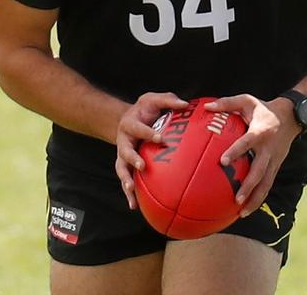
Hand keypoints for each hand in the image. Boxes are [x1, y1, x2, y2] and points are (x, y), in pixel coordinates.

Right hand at [114, 92, 188, 209]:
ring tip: (131, 191)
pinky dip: (129, 194)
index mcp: (130, 124)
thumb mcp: (152, 99)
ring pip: (121, 169)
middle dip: (133, 159)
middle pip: (125, 151)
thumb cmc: (144, 110)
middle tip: (143, 166)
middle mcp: (123, 141)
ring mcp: (122, 155)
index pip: (138, 128)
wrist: (127, 119)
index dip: (148, 132)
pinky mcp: (125, 166)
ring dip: (126, 180)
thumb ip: (168, 99)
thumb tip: (185, 104)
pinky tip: (135, 207)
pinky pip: (126, 180)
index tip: (161, 138)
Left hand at [205, 94, 300, 216]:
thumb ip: (227, 103)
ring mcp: (274, 160)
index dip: (236, 151)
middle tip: (236, 199)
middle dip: (249, 186)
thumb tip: (207, 106)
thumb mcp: (247, 100)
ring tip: (242, 213)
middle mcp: (268, 149)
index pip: (247, 142)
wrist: (291, 116)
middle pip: (260, 171)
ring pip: (266, 183)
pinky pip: (267, 185)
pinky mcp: (276, 167)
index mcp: (261, 131)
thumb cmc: (263, 108)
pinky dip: (258, 198)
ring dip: (255, 199)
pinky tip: (246, 210)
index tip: (223, 161)